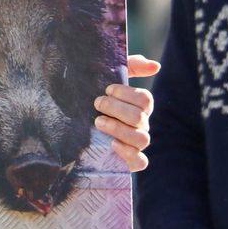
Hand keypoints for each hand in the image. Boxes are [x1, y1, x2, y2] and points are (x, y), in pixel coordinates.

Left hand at [95, 53, 158, 169]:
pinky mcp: (128, 161)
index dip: (125, 93)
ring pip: (141, 139)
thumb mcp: (108, 75)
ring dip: (118, 129)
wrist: (72, 118)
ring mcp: (136, 143)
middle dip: (116, 109)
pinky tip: (113, 144)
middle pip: (140, 118)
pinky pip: (140, 162)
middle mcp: (141, 125)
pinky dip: (129, 153)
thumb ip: (132, 66)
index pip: (145, 99)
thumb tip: (156, 65)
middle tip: (97, 104)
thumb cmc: (94, 93)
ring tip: (98, 122)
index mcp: (140, 106)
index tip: (106, 89)